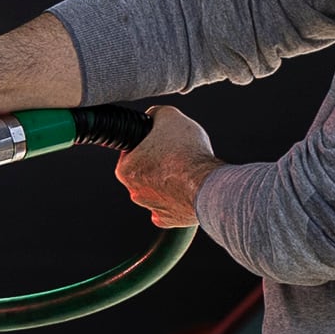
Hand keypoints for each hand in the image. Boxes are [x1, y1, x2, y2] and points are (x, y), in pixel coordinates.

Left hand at [114, 106, 216, 227]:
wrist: (208, 184)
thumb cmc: (186, 152)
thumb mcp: (169, 116)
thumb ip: (156, 114)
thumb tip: (154, 116)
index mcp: (125, 169)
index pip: (132, 150)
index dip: (147, 141)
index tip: (161, 140)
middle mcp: (134, 192)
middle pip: (145, 171)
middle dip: (158, 162)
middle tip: (177, 152)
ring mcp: (151, 208)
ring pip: (158, 189)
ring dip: (169, 180)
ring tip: (187, 169)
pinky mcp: (169, 219)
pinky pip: (169, 207)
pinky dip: (177, 199)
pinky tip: (187, 188)